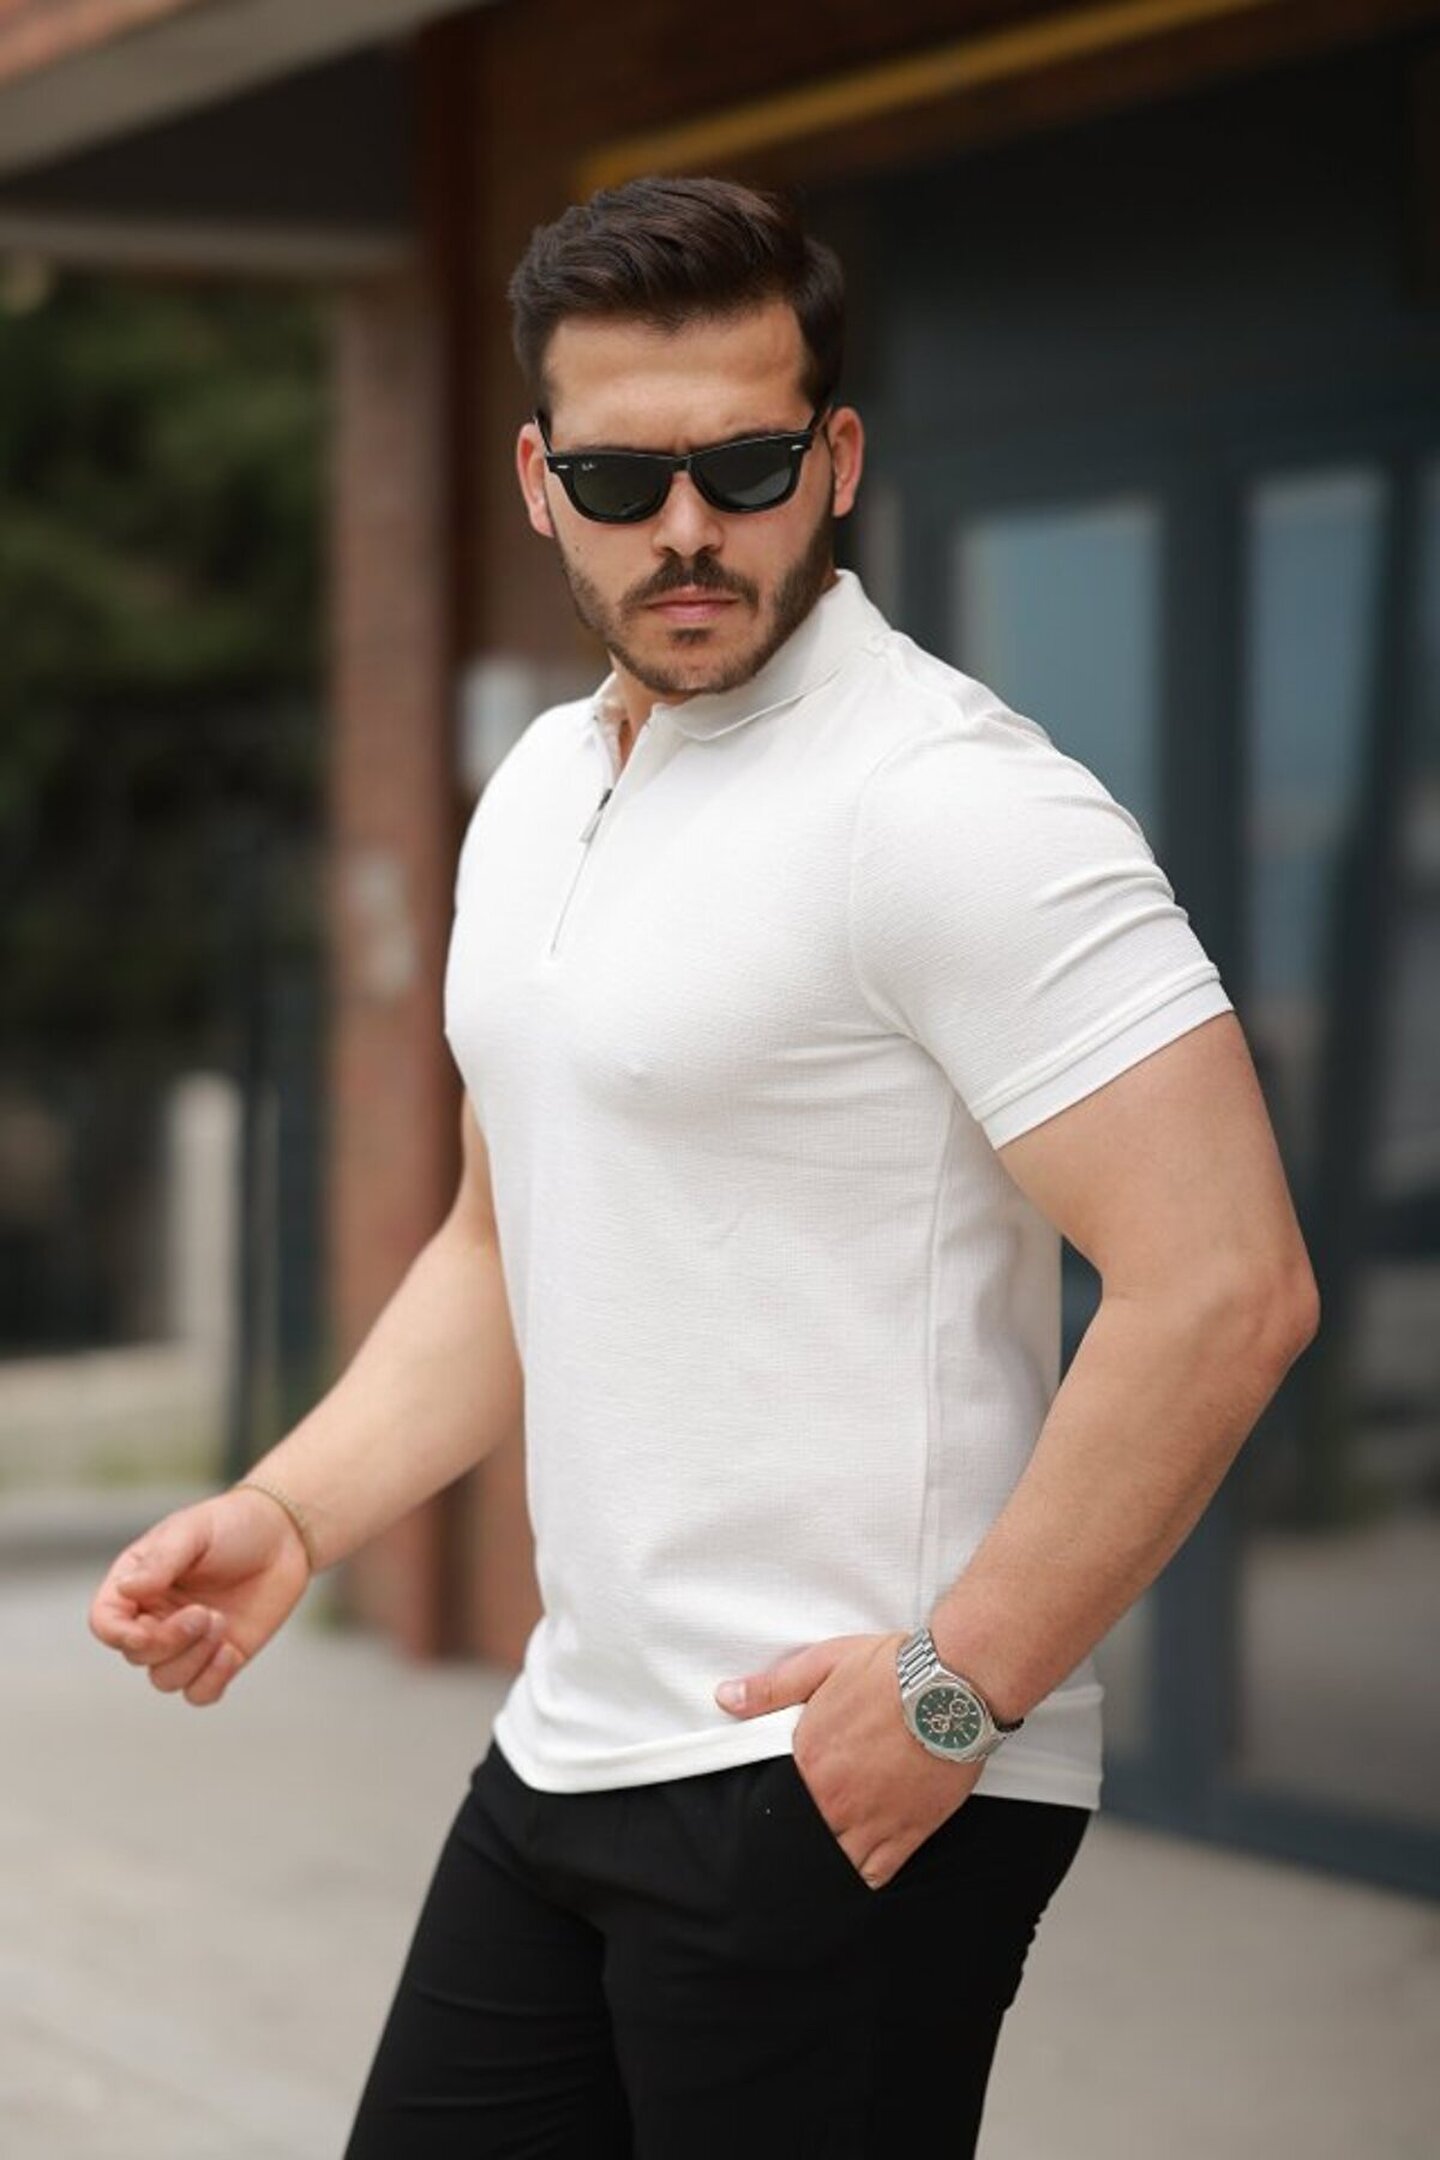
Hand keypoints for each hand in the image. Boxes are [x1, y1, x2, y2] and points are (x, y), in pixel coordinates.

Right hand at [88, 1489, 311, 1707]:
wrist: (284, 1536)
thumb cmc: (233, 1524)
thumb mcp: (193, 1530)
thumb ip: (160, 1561)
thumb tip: (126, 1590)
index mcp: (138, 1584)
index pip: (105, 1622)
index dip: (117, 1635)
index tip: (144, 1633)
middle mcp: (156, 1617)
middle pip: (138, 1655)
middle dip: (169, 1641)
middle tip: (205, 1613)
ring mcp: (187, 1642)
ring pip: (166, 1679)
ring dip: (193, 1658)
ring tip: (221, 1621)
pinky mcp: (219, 1658)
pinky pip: (199, 1693)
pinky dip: (211, 1681)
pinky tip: (230, 1652)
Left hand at [715, 1631, 982, 1887]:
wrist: (953, 1684)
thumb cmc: (892, 1671)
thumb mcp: (823, 1664)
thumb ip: (771, 1688)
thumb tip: (726, 1697)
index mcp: (809, 1759)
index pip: (774, 1800)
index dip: (775, 1804)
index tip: (777, 1807)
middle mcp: (835, 1799)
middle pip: (803, 1835)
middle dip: (799, 1835)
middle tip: (801, 1834)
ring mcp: (871, 1820)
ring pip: (835, 1861)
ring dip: (828, 1858)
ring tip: (826, 1853)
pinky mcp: (908, 1832)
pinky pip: (877, 1873)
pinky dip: (864, 1876)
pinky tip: (859, 1869)